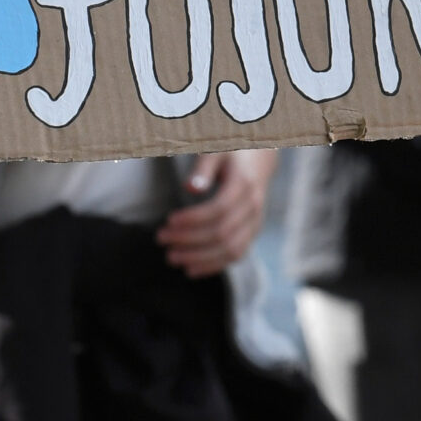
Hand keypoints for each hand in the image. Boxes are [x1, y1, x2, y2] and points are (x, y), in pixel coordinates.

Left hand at [155, 148, 276, 277]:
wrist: (258, 159)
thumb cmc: (230, 153)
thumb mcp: (216, 151)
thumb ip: (203, 168)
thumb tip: (190, 188)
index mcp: (243, 185)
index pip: (219, 209)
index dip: (193, 219)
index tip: (168, 220)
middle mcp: (253, 207)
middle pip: (222, 232)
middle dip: (189, 239)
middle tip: (161, 239)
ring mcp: (255, 222)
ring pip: (230, 249)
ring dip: (199, 257)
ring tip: (172, 257)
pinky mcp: (252, 233)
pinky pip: (236, 255)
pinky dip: (213, 265)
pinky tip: (190, 269)